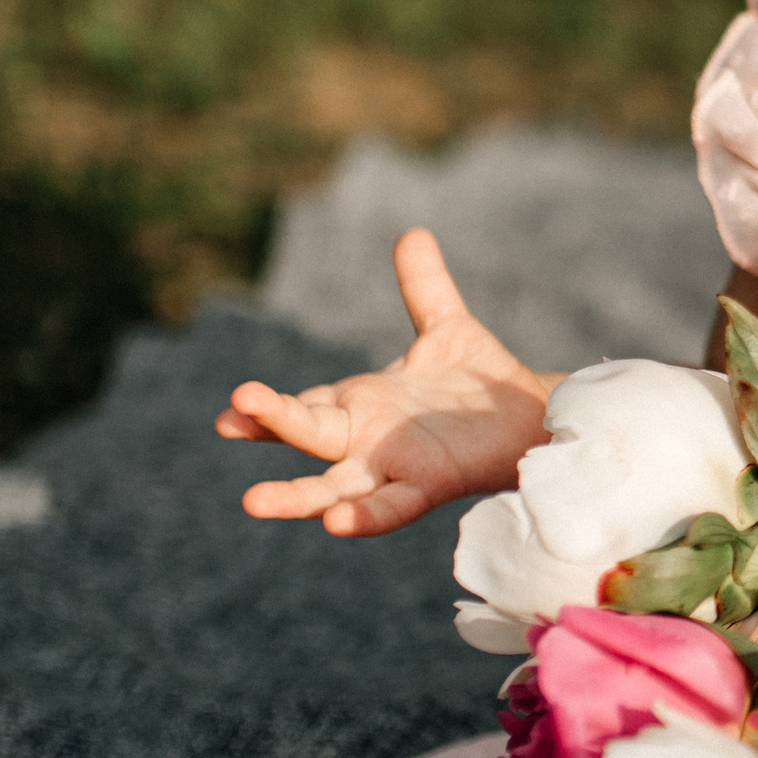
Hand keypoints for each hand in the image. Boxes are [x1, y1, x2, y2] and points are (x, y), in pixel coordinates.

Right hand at [214, 229, 556, 536]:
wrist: (530, 419)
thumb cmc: (480, 384)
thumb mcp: (446, 327)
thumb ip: (424, 287)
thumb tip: (412, 234)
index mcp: (360, 403)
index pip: (301, 404)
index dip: (265, 406)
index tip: (233, 402)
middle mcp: (366, 438)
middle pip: (309, 435)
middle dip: (271, 425)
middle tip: (227, 417)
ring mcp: (393, 466)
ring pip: (334, 486)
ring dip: (296, 496)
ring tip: (255, 501)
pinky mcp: (428, 485)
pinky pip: (390, 507)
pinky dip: (363, 516)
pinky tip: (337, 523)